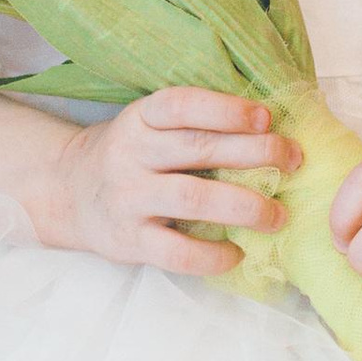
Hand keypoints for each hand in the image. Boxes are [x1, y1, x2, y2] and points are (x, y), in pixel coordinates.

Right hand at [50, 90, 291, 276]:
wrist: (69, 193)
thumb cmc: (132, 156)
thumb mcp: (149, 127)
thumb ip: (195, 127)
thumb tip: (272, 133)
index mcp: (140, 119)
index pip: (181, 105)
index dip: (225, 109)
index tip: (266, 118)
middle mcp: (131, 154)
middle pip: (199, 149)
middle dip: (255, 154)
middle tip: (293, 161)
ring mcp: (128, 199)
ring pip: (193, 199)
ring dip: (244, 206)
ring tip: (277, 215)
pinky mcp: (130, 241)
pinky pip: (177, 252)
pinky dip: (213, 255)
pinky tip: (237, 252)